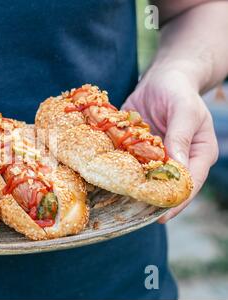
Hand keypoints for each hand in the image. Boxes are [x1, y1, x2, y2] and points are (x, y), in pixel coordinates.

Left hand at [122, 69, 218, 221]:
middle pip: (166, 187)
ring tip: (118, 206)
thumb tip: (177, 167)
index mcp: (198, 154)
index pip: (189, 184)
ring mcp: (156, 156)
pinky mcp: (138, 149)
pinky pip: (129, 165)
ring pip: (146, 179)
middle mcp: (178, 159)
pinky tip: (106, 183)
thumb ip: (180, 137)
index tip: (161, 215)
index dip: (176, 201)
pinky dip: (120, 173)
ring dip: (133, 191)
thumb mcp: (184, 110)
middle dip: (152, 201)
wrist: (161, 78)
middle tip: (133, 216)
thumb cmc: (178, 91)